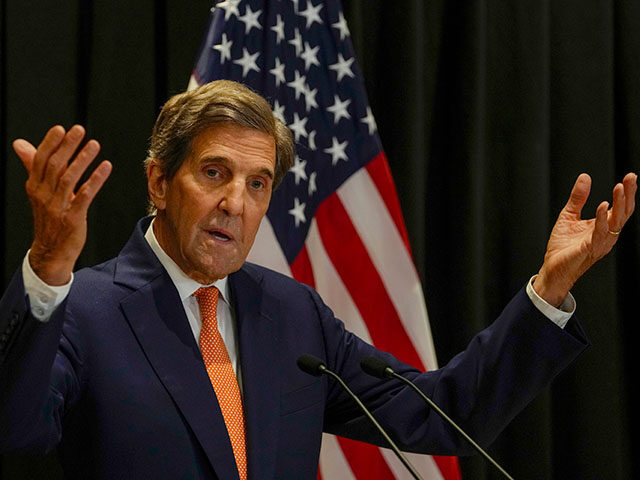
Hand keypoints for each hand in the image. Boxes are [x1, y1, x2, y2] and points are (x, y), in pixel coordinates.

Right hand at [14, 125, 111, 285]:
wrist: (51, 252)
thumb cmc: (48, 218)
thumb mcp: (38, 191)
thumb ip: (33, 166)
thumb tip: (20, 143)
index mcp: (35, 186)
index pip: (41, 160)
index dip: (51, 143)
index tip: (61, 129)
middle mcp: (44, 195)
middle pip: (55, 166)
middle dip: (68, 146)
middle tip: (80, 130)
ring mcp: (58, 207)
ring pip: (69, 178)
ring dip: (83, 160)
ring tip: (94, 145)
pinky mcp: (73, 217)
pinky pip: (85, 195)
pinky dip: (95, 180)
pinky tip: (105, 167)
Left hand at [534, 172, 636, 305]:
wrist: (552, 269)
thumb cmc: (563, 247)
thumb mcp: (569, 215)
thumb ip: (578, 198)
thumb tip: (585, 176)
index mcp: (604, 226)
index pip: (620, 207)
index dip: (627, 192)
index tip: (630, 176)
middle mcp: (607, 234)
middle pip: (623, 212)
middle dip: (628, 194)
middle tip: (631, 178)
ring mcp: (600, 242)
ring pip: (616, 221)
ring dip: (619, 204)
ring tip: (620, 187)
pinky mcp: (590, 248)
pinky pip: (600, 232)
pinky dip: (602, 218)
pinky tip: (603, 206)